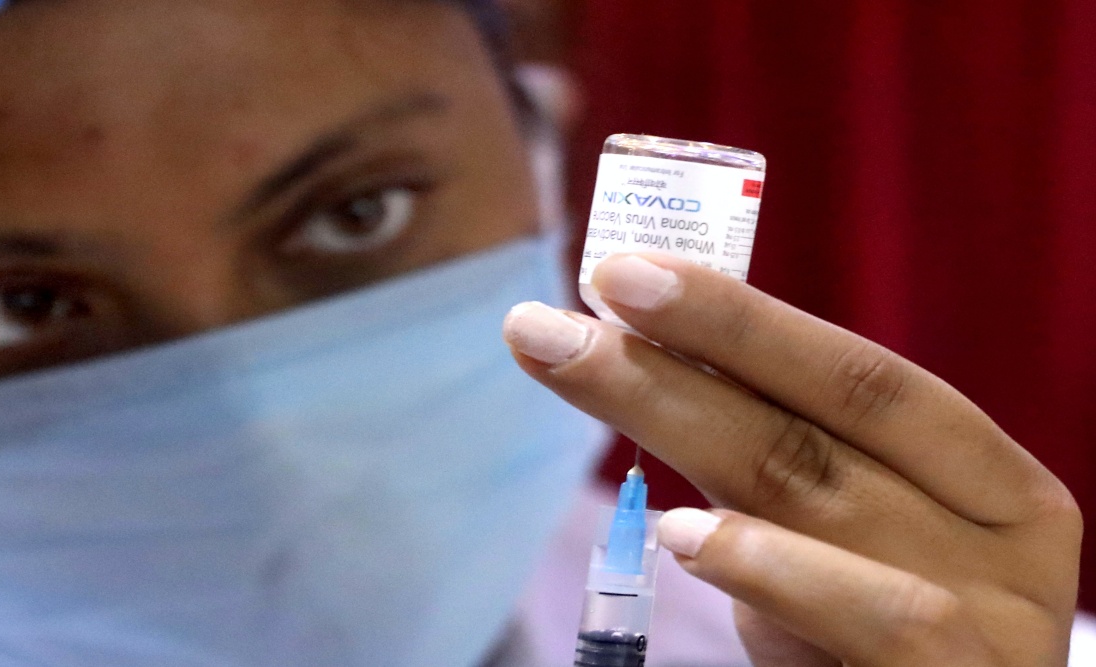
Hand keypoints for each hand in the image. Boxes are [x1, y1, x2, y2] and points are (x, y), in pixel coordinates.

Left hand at [503, 253, 1080, 665]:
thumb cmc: (881, 644)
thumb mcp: (848, 546)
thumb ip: (785, 463)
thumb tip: (649, 360)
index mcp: (989, 482)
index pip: (858, 374)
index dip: (738, 316)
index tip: (622, 273)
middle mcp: (999, 538)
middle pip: (818, 413)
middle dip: (676, 346)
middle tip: (551, 314)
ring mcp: (991, 618)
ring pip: (814, 485)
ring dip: (673, 413)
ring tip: (572, 365)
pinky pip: (869, 611)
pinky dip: (768, 564)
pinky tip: (680, 536)